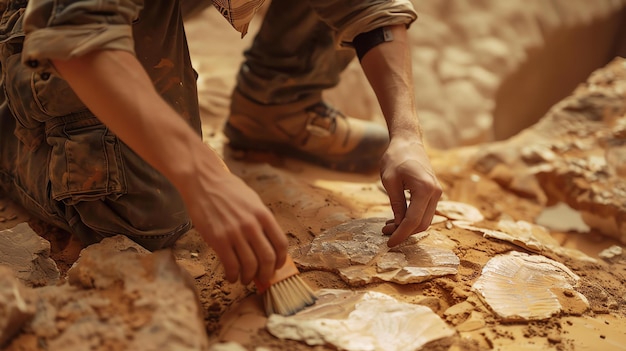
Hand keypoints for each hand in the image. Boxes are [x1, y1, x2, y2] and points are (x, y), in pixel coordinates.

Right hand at [180, 148, 287, 284]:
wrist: (203, 181)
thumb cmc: (227, 190)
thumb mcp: (252, 200)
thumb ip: (261, 220)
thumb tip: (268, 242)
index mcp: (263, 214)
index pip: (281, 244)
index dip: (281, 260)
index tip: (277, 266)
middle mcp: (252, 225)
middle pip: (267, 259)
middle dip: (267, 274)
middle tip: (263, 279)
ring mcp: (235, 233)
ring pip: (249, 266)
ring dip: (248, 277)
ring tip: (245, 279)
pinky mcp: (218, 239)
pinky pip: (231, 265)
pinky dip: (233, 276)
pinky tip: (231, 277)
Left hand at [380, 136, 441, 246]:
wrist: (408, 141)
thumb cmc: (396, 157)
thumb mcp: (390, 181)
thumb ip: (395, 204)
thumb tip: (397, 225)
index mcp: (425, 189)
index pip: (413, 220)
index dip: (401, 234)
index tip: (389, 243)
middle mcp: (435, 193)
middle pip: (422, 224)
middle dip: (404, 232)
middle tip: (385, 233)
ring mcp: (436, 193)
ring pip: (424, 220)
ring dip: (407, 227)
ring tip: (387, 226)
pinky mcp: (433, 192)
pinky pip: (424, 211)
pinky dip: (411, 218)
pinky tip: (395, 219)